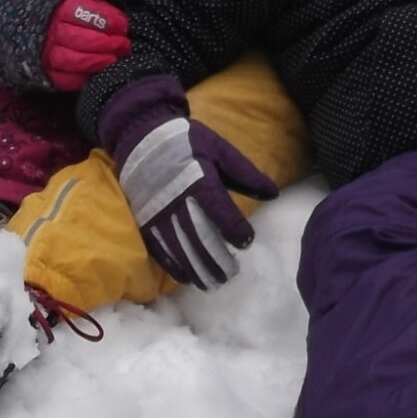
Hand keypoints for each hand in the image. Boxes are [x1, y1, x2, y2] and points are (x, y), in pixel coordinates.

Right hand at [42, 0, 131, 90]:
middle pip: (74, 37)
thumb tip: (121, 26)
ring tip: (112, 59)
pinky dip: (81, 78)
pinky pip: (63, 79)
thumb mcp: (96, 9)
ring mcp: (49, 54)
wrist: (63, 36)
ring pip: (67, 59)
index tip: (122, 26)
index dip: (104, 20)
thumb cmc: (87, 22)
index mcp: (63, 11)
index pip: (80, 13)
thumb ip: (106, 14)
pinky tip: (97, 73)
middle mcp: (53, 32)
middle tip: (123, 45)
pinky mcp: (52, 73)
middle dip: (104, 43)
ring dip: (94, 61)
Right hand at [101, 75, 277, 288]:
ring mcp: (158, 212)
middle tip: (231, 274)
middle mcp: (177, 200)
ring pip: (179, 247)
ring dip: (196, 268)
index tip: (246, 242)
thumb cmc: (187, 142)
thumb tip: (274, 194)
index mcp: (199, 180)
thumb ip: (246, 174)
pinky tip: (186, 278)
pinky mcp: (144, 219)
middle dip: (216, 258)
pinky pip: (159, 247)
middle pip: (199, 236)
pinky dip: (173, 265)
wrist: (142, 134)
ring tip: (213, 283)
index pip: (220, 212)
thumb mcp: (220, 150)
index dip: (235, 230)